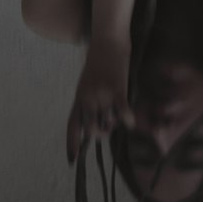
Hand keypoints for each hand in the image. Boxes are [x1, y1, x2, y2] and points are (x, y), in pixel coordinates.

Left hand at [66, 35, 134, 164]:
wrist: (108, 40)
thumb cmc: (100, 60)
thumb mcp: (88, 83)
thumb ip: (90, 102)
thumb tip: (101, 123)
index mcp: (79, 96)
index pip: (73, 124)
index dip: (72, 143)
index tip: (72, 161)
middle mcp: (87, 98)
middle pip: (93, 130)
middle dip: (102, 132)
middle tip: (110, 122)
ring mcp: (101, 93)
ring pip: (109, 122)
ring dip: (115, 123)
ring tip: (118, 112)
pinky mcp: (116, 87)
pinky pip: (121, 110)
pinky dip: (126, 118)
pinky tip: (130, 121)